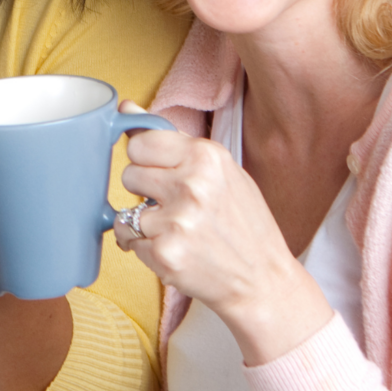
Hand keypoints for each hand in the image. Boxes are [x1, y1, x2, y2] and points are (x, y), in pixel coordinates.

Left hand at [113, 100, 331, 363]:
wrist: (266, 283)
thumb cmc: (243, 223)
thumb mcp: (218, 170)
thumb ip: (170, 139)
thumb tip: (125, 107)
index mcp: (206, 156)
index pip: (139, 142)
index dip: (146, 160)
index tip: (161, 172)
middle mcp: (192, 185)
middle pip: (128, 174)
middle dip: (144, 191)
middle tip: (174, 206)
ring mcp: (177, 221)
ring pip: (125, 210)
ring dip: (143, 223)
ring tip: (177, 231)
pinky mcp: (165, 254)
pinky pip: (128, 239)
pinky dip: (143, 247)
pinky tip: (174, 250)